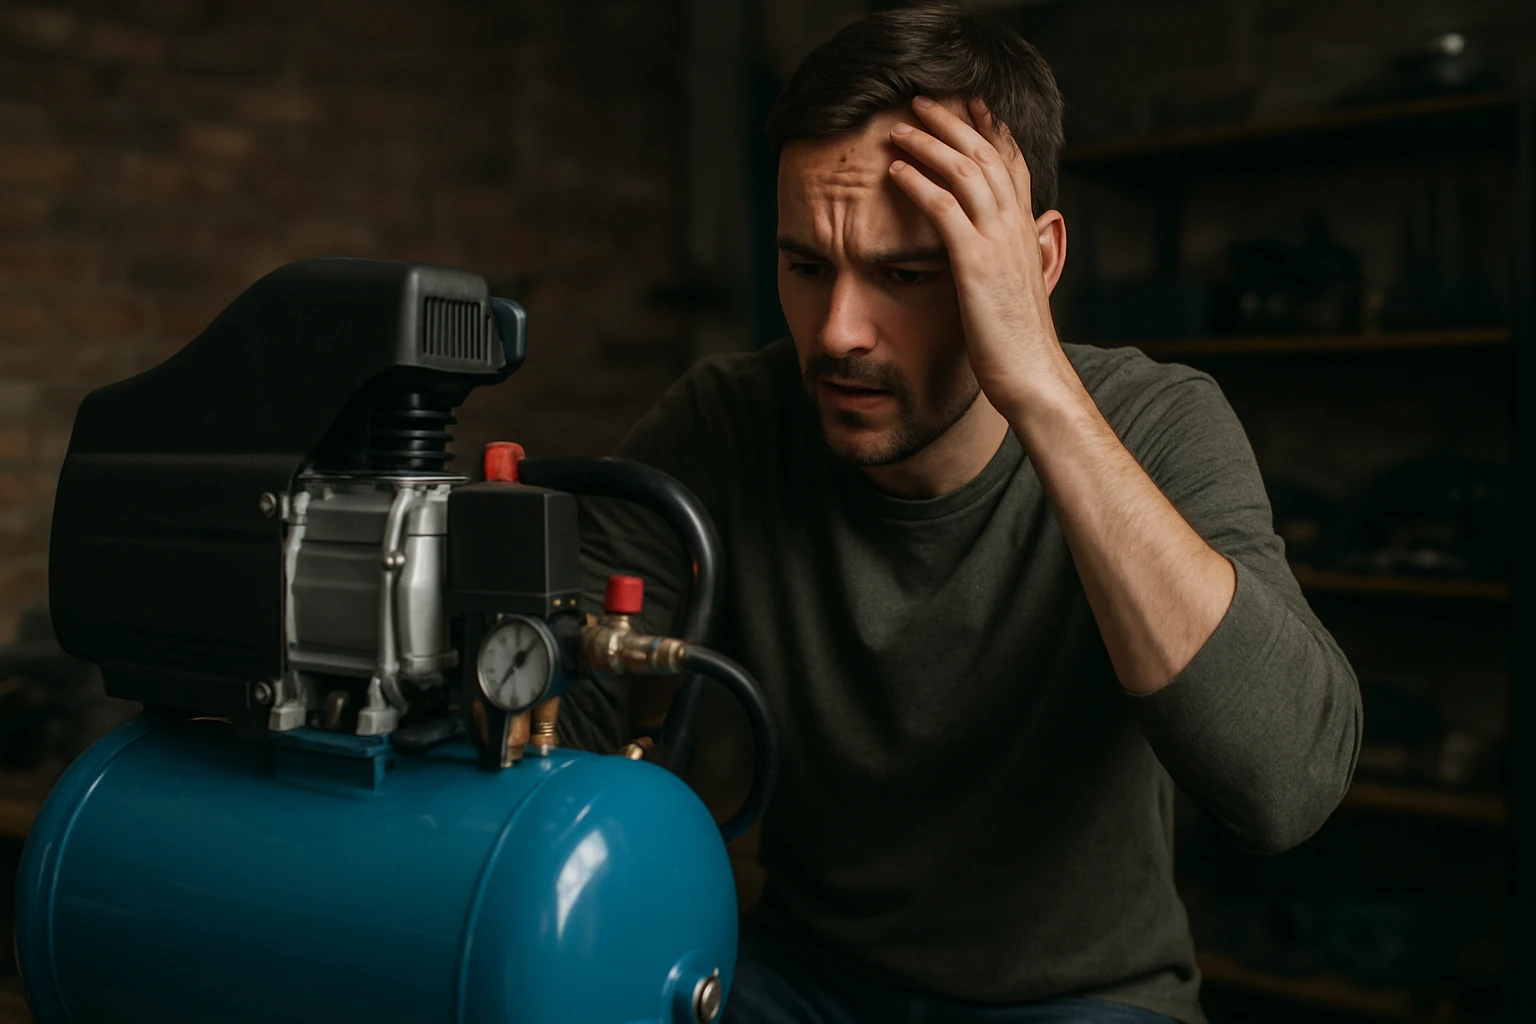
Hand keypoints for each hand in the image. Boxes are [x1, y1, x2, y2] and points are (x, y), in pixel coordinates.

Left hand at [887, 95, 1069, 414]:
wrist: (1032, 375)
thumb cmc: (1018, 340)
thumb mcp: (1018, 288)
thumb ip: (1013, 258)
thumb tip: (1013, 245)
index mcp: (1026, 230)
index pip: (1011, 163)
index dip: (990, 129)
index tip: (968, 103)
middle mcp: (1017, 226)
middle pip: (984, 154)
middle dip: (952, 122)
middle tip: (920, 102)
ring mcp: (998, 242)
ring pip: (963, 172)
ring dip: (928, 143)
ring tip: (898, 127)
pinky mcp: (975, 263)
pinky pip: (943, 209)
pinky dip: (918, 183)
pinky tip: (895, 170)